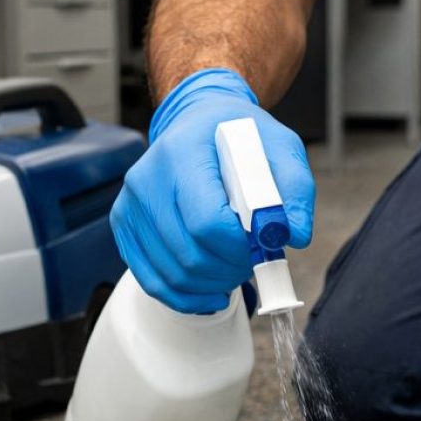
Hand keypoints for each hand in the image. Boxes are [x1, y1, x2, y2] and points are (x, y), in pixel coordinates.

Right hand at [111, 68, 314, 312]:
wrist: (198, 123)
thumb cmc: (239, 139)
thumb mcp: (281, 149)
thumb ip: (295, 191)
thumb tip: (294, 236)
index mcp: (183, 154)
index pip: (207, 222)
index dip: (240, 248)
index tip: (260, 246)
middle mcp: (146, 179)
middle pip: (189, 254)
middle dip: (230, 269)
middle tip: (252, 261)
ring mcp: (130, 204)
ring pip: (173, 273)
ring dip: (212, 284)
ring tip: (235, 268)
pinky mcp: (124, 225)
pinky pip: (152, 280)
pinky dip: (186, 296)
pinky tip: (211, 291)